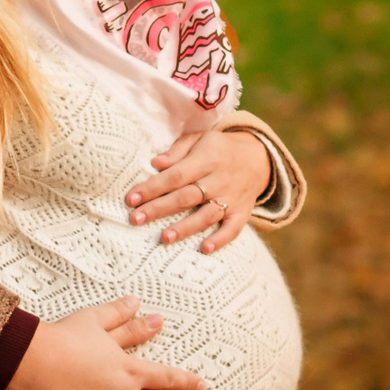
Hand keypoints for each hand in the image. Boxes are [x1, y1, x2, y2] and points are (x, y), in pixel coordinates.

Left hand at [127, 128, 269, 252]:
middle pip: (186, 197)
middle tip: (136, 219)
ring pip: (206, 215)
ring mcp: (232, 198)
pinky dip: (220, 239)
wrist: (258, 158)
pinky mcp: (242, 213)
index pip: (175, 175)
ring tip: (164, 238)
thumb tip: (155, 163)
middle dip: (159, 209)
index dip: (152, 187)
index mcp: (207, 159)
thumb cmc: (218, 149)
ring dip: (185, 227)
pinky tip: (205, 249)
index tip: (131, 199)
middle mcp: (219, 179)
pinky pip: (233, 228)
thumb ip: (177, 151)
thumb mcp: (199, 139)